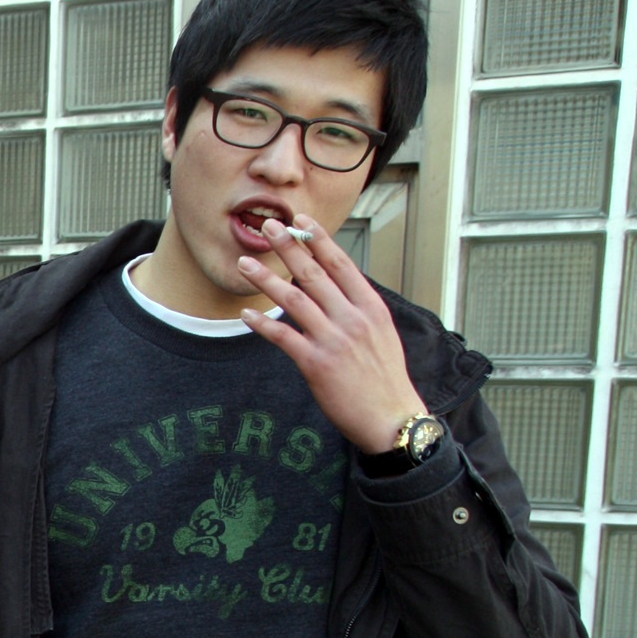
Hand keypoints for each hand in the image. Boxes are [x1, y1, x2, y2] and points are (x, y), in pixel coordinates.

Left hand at [235, 215, 426, 454]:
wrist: (391, 416)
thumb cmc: (384, 377)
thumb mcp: (382, 333)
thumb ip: (358, 309)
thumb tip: (336, 288)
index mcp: (371, 307)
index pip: (341, 264)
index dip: (318, 240)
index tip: (300, 221)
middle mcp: (353, 318)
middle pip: (314, 274)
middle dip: (288, 247)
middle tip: (268, 227)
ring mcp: (334, 340)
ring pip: (294, 299)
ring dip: (266, 279)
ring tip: (245, 263)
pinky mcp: (316, 364)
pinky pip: (283, 337)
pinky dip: (263, 324)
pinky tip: (246, 313)